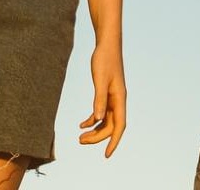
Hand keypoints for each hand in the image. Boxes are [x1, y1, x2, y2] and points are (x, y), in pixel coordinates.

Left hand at [77, 42, 125, 157]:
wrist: (107, 44)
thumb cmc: (104, 59)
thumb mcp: (100, 80)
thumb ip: (99, 100)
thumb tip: (97, 119)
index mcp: (120, 98)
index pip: (119, 126)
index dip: (114, 142)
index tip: (106, 155)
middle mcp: (119, 100)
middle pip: (111, 126)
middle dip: (97, 137)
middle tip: (80, 141)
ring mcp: (113, 97)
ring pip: (106, 121)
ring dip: (95, 130)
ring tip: (79, 136)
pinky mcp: (107, 93)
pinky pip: (102, 112)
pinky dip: (92, 120)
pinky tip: (82, 124)